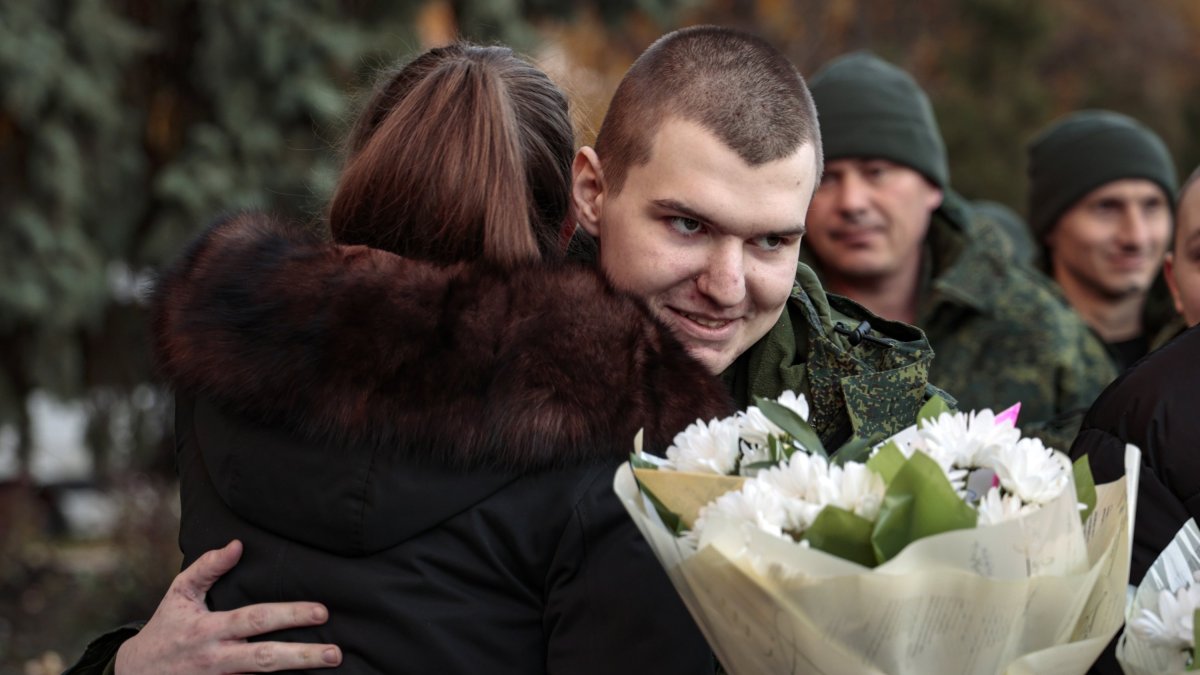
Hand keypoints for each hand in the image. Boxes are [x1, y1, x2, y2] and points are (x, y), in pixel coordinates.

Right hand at [115, 540, 341, 673]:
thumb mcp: (179, 594)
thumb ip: (208, 567)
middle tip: (336, 652)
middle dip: (303, 656)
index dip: (289, 615)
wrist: (136, 674)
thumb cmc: (167, 628)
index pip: (255, 620)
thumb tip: (238, 544)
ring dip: (295, 673)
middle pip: (265, 658)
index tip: (321, 611)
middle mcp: (217, 659)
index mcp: (210, 630)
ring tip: (331, 665)